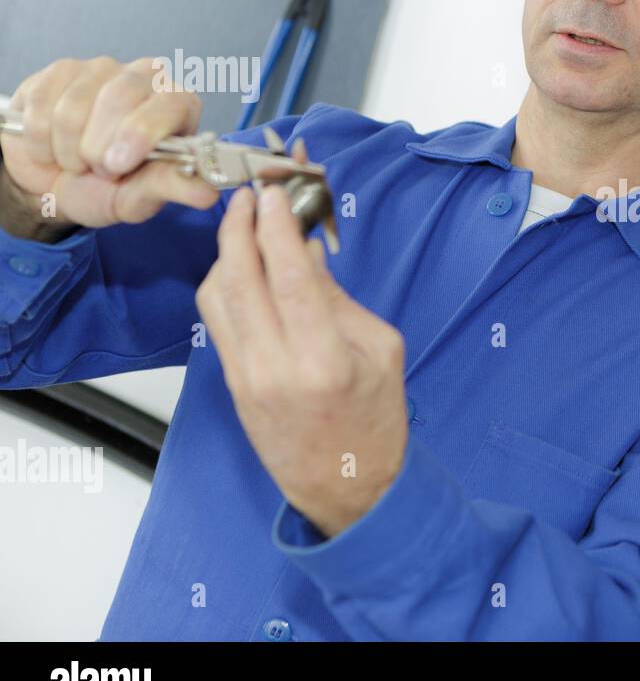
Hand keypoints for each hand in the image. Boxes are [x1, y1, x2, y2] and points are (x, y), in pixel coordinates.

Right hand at [1, 56, 216, 232]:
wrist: (57, 185)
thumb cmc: (110, 188)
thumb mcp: (143, 196)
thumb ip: (173, 187)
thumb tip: (208, 193)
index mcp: (178, 104)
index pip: (170, 102)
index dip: (140, 133)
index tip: (118, 166)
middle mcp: (145, 77)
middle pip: (119, 97)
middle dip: (99, 147)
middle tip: (99, 170)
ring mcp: (100, 69)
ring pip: (74, 105)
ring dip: (68, 149)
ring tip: (78, 161)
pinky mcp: (59, 71)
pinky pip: (41, 103)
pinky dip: (40, 139)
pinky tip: (52, 147)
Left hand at [195, 183, 409, 538]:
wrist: (348, 486)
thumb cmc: (376, 420)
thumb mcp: (381, 350)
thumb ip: (339, 299)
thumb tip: (304, 252)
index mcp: (323, 359)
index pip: (287, 276)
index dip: (275, 228)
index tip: (273, 194)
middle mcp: (275, 368)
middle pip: (239, 279)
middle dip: (239, 228)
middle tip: (249, 197)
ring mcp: (246, 379)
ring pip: (217, 297)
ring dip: (226, 253)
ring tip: (245, 228)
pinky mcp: (231, 385)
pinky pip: (217, 321)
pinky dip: (225, 285)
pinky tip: (241, 268)